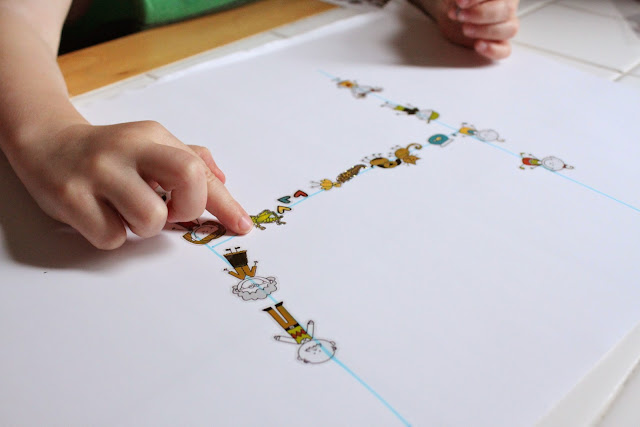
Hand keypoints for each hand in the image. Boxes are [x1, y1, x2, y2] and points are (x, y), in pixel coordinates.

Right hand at [10, 121, 252, 248]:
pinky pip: (112, 237)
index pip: (201, 170)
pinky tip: (101, 215)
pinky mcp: (70, 197)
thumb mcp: (150, 144)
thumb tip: (222, 180)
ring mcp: (98, 172)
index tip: (242, 225)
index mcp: (153, 136)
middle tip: (172, 214)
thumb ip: (188, 158)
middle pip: (188, 179)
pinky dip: (113, 235)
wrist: (46, 143)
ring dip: (145, 228)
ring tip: (127, 212)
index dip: (226, 203)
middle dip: (189, 209)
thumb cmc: (109, 153)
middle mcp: (128, 149)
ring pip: (150, 219)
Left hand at [414, 0, 519, 59]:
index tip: (460, 3)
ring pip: (510, 29)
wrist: (452, 15)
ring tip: (465, 29)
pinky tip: (477, 45)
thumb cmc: (457, 2)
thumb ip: (457, 0)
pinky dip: (493, 50)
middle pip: (507, 10)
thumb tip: (461, 2)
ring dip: (486, 31)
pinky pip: (505, 50)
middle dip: (481, 14)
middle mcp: (506, 7)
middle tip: (461, 16)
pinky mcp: (499, 44)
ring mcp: (505, 26)